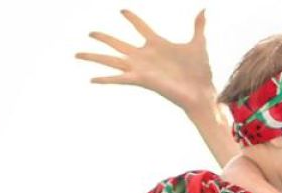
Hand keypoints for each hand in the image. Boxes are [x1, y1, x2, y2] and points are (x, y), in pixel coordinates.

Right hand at [76, 9, 215, 117]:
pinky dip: (105, 79)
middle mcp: (145, 56)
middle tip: (90, 33)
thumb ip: (198, 26)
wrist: (202, 92)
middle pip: (118, 43)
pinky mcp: (141, 79)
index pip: (141, 26)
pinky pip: (119, 78)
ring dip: (95, 56)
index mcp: (157, 45)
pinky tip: (91, 79)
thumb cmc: (200, 72)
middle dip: (104, 38)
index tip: (122, 11)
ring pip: (112, 59)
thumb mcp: (198, 44)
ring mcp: (141, 68)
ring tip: (77, 54)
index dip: (132, 18)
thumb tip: (204, 10)